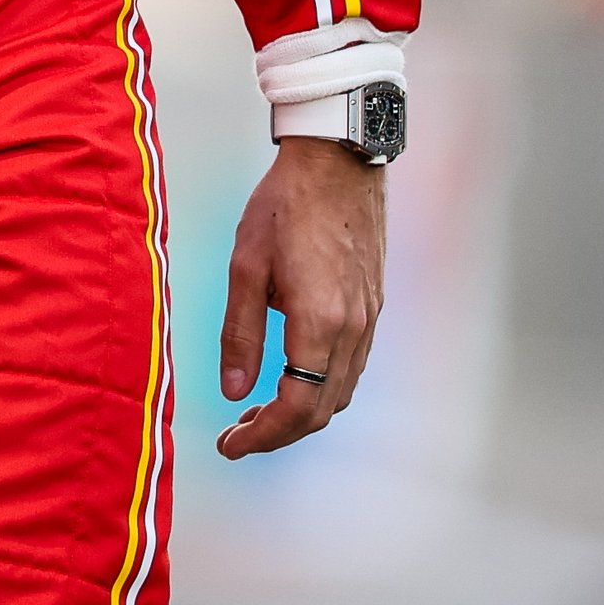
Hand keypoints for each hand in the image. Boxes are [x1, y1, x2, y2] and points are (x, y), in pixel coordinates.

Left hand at [214, 137, 387, 459]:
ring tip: (258, 412)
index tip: (230, 444)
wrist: (338, 160)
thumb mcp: (246, 265)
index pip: (296, 406)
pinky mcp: (374, 305)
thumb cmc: (285, 203)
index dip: (262, 435)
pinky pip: (351, 366)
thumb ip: (241, 332)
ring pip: (340, 391)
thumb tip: (233, 391)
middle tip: (237, 435)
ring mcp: (369, 318)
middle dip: (278, 433)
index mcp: (319, 321)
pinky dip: (321, 387)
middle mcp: (353, 328)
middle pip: (322, 409)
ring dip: (301, 413)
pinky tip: (293, 376)